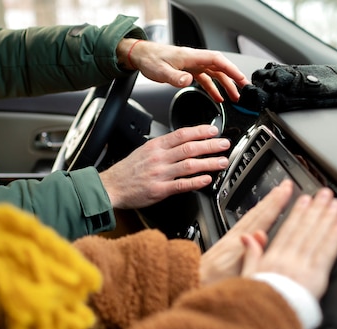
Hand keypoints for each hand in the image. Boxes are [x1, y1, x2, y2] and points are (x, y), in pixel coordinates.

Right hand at [98, 124, 229, 208]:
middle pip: (189, 148)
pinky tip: (207, 180)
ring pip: (189, 165)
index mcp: (155, 146)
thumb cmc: (127, 171)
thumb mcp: (143, 151)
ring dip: (208, 163)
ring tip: (221, 162)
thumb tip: (182, 143)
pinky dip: (196, 181)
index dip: (200, 131)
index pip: (182, 134)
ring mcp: (159, 174)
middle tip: (224, 144)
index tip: (213, 130)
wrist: (111, 187)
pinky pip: (181, 184)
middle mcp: (159, 158)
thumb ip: (162, 147)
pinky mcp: (159, 190)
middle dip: (210, 145)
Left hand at [116, 39, 249, 101]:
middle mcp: (195, 60)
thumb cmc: (150, 60)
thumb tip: (188, 80)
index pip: (217, 61)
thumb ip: (175, 77)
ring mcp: (193, 65)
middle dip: (233, 79)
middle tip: (242, 91)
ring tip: (232, 98)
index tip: (240, 79)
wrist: (141, 56)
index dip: (231, 69)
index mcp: (192, 57)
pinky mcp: (189, 71)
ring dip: (224, 86)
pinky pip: (205, 79)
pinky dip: (212, 88)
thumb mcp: (161, 70)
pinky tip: (216, 98)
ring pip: (214, 75)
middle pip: (220, 68)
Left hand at [200, 180, 293, 284]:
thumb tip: (261, 235)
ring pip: (250, 216)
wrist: (191, 282)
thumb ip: (248, 254)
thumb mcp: (234, 272)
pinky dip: (253, 215)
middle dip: (272, 198)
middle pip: (257, 212)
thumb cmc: (212, 283)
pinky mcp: (225, 244)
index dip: (276, 203)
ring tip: (274, 194)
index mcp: (239, 243)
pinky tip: (256, 215)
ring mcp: (229, 239)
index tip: (287, 189)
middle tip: (284, 185)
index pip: (263, 217)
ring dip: (263, 203)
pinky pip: (243, 223)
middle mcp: (234, 237)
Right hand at [241, 188, 336, 298]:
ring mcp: (303, 266)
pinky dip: (335, 234)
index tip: (304, 200)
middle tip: (324, 194)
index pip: (287, 230)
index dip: (297, 213)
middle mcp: (288, 259)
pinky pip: (327, 251)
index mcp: (272, 258)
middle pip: (304, 229)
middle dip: (315, 209)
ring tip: (335, 204)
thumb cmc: (258, 303)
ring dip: (327, 217)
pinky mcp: (316, 276)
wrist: (266, 320)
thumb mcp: (247, 276)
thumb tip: (248, 236)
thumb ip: (250, 255)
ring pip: (316, 235)